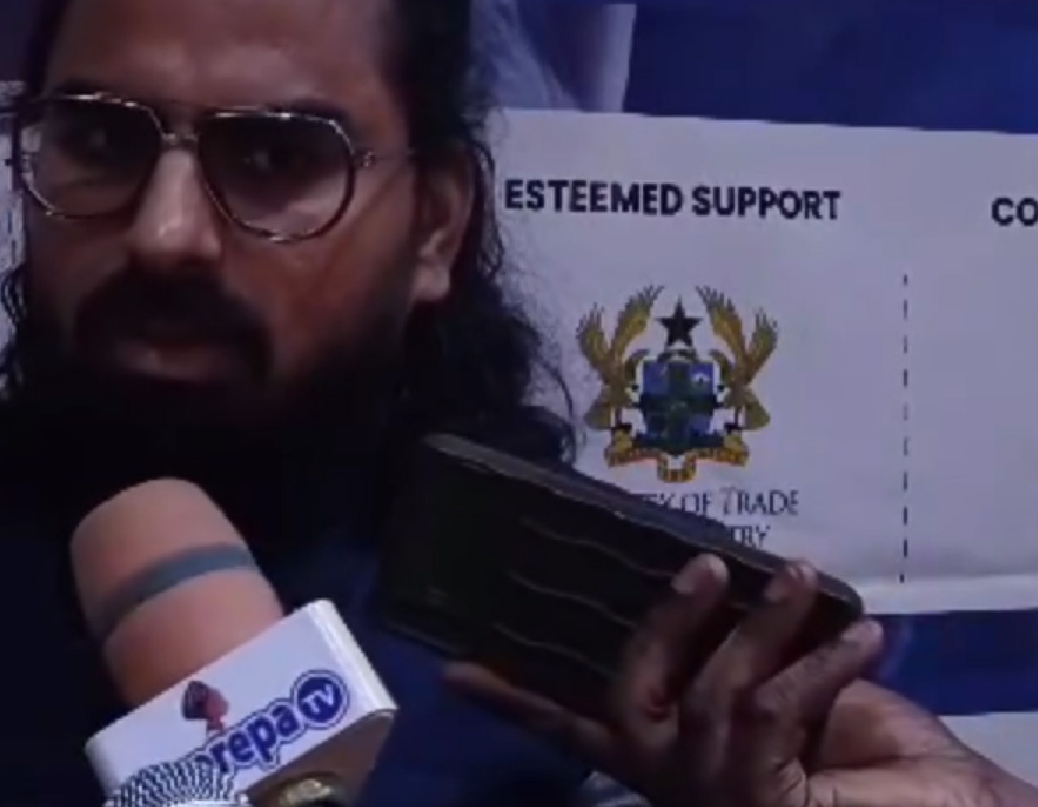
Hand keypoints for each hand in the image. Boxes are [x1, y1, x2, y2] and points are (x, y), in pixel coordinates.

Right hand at [447, 555, 1029, 806]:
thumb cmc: (898, 777)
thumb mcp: (812, 703)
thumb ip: (759, 664)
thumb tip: (727, 594)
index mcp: (675, 765)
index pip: (579, 731)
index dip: (517, 700)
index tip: (450, 670)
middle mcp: (679, 786)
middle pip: (629, 697)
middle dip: (663, 624)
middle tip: (708, 565)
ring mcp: (714, 799)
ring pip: (709, 692)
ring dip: (762, 626)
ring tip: (803, 577)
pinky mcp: (757, 804)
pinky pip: (764, 707)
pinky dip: (816, 659)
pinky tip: (864, 634)